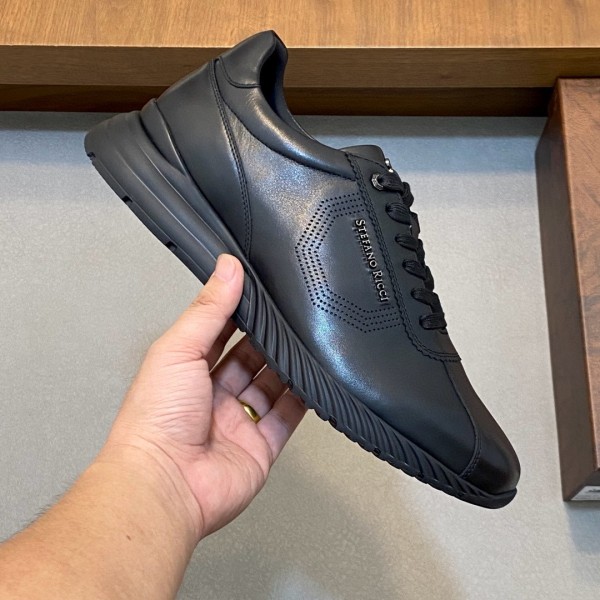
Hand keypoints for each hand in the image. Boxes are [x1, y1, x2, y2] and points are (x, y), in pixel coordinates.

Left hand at [101, 254, 306, 540]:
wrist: (165, 485)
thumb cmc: (155, 421)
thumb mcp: (179, 349)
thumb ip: (208, 309)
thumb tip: (227, 268)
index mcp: (185, 371)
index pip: (218, 333)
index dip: (239, 314)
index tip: (262, 292)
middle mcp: (211, 396)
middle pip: (249, 359)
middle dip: (268, 340)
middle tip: (290, 317)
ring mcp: (236, 422)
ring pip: (271, 386)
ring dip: (287, 367)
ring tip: (306, 342)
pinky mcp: (260, 446)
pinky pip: (287, 417)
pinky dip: (302, 399)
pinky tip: (314, 379)